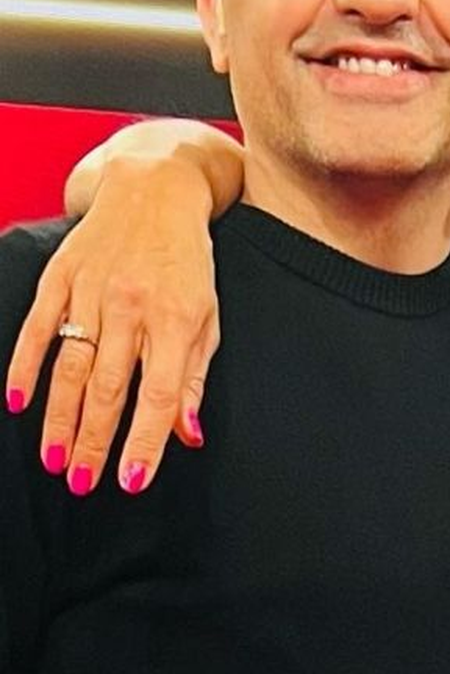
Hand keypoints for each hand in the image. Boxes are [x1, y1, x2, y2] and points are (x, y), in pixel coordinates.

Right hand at [4, 158, 219, 495]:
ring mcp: (92, 290)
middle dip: (94, 441)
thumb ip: (194, 377)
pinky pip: (38, 325)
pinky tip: (17, 401)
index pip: (159, 394)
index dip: (145, 441)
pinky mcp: (62, 274)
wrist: (156, 189)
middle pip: (109, 387)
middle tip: (82, 484)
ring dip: (60, 418)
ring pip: (71, 365)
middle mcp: (131, 307)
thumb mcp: (208, 317)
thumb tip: (187, 435)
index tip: (131, 481)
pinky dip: (25, 364)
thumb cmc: (188, 262)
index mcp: (176, 320)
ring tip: (55, 460)